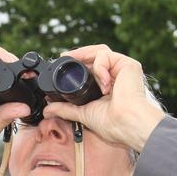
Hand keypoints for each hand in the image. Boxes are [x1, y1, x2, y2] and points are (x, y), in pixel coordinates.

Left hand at [41, 44, 165, 151]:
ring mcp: (122, 69)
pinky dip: (100, 67)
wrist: (126, 123)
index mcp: (107, 86)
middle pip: (96, 55)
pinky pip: (107, 56)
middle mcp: (116, 76)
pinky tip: (103, 83)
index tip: (61, 65)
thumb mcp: (82, 113)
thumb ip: (65, 109)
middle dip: (79, 54)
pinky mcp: (129, 65)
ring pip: (101, 51)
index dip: (77, 64)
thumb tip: (47, 110)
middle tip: (64, 57)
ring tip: (71, 58)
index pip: (91, 68)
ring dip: (84, 53)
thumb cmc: (112, 123)